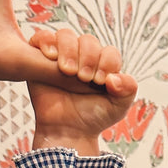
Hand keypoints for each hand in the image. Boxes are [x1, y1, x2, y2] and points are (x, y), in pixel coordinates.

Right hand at [28, 29, 137, 154]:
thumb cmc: (92, 118)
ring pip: (66, 36)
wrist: (67, 132)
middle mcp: (83, 58)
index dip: (107, 62)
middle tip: (84, 78)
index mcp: (103, 66)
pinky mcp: (40, 58)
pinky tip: (51, 56)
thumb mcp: (118, 108)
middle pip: (88, 41)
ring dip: (69, 50)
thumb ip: (127, 90)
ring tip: (69, 71)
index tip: (100, 81)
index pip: (109, 52)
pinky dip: (47, 41)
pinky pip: (42, 38)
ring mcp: (62, 56)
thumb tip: (114, 77)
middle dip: (88, 58)